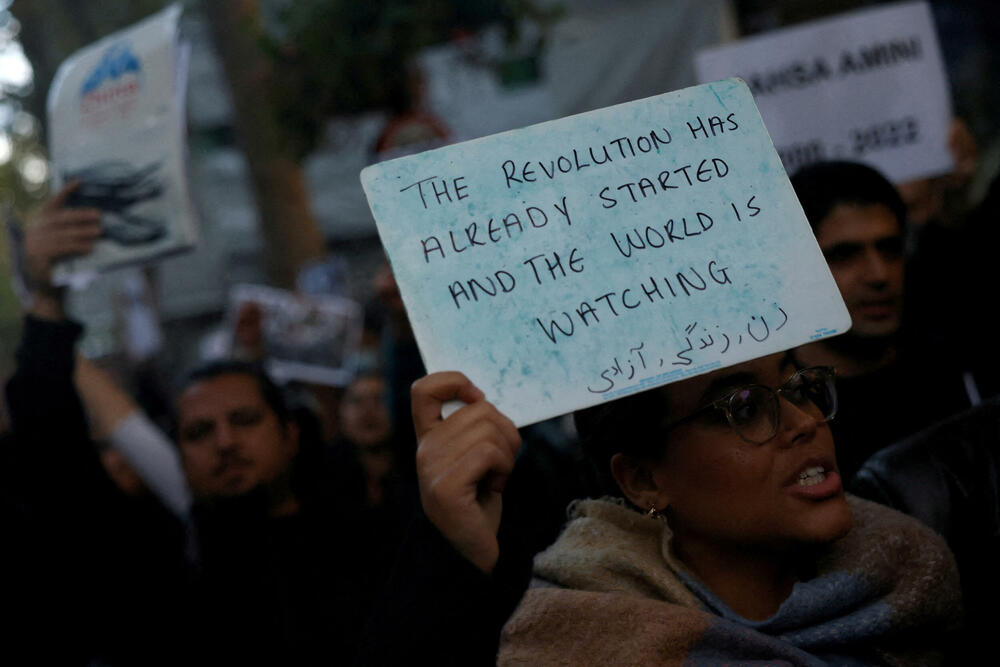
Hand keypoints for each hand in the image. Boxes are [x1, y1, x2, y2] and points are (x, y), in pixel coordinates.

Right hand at [23, 182, 100, 316]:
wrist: (46, 291)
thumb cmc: (60, 265)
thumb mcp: (65, 245)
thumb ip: (73, 231)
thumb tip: (98, 221)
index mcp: (39, 223)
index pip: (53, 204)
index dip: (65, 192)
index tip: (80, 182)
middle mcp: (34, 230)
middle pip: (60, 218)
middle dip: (81, 215)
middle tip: (100, 216)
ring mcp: (33, 243)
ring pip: (63, 234)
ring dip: (83, 232)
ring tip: (100, 231)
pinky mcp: (37, 257)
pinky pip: (60, 249)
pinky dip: (77, 247)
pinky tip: (90, 247)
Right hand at [412, 372, 520, 573]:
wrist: (471, 549)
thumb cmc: (478, 499)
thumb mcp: (474, 455)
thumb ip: (474, 428)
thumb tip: (483, 399)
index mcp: (429, 437)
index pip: (424, 389)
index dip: (454, 381)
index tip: (476, 399)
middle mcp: (424, 449)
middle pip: (479, 408)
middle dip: (505, 431)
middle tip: (500, 462)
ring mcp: (431, 467)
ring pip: (489, 429)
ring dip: (508, 453)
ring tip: (496, 476)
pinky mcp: (446, 486)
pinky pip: (490, 453)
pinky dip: (504, 468)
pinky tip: (495, 487)